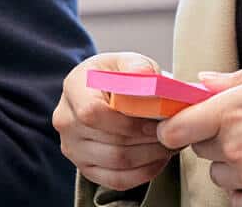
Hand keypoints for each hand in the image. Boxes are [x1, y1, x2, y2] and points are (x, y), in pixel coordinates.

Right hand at [55, 52, 176, 191]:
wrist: (101, 91)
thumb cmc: (115, 75)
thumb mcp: (127, 62)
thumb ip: (139, 69)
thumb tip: (151, 82)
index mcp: (73, 88)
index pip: (93, 113)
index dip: (128, 122)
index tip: (156, 121)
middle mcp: (66, 121)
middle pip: (110, 142)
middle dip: (149, 140)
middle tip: (175, 134)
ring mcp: (73, 148)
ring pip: (117, 163)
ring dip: (150, 156)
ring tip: (170, 144)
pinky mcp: (85, 168)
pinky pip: (116, 180)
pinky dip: (143, 173)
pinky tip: (159, 159)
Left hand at [156, 61, 241, 206]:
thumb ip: (235, 80)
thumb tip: (201, 80)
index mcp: (234, 109)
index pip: (177, 128)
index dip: (175, 126)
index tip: (182, 124)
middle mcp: (237, 146)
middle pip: (200, 150)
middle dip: (216, 140)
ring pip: (221, 176)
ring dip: (234, 166)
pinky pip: (239, 201)